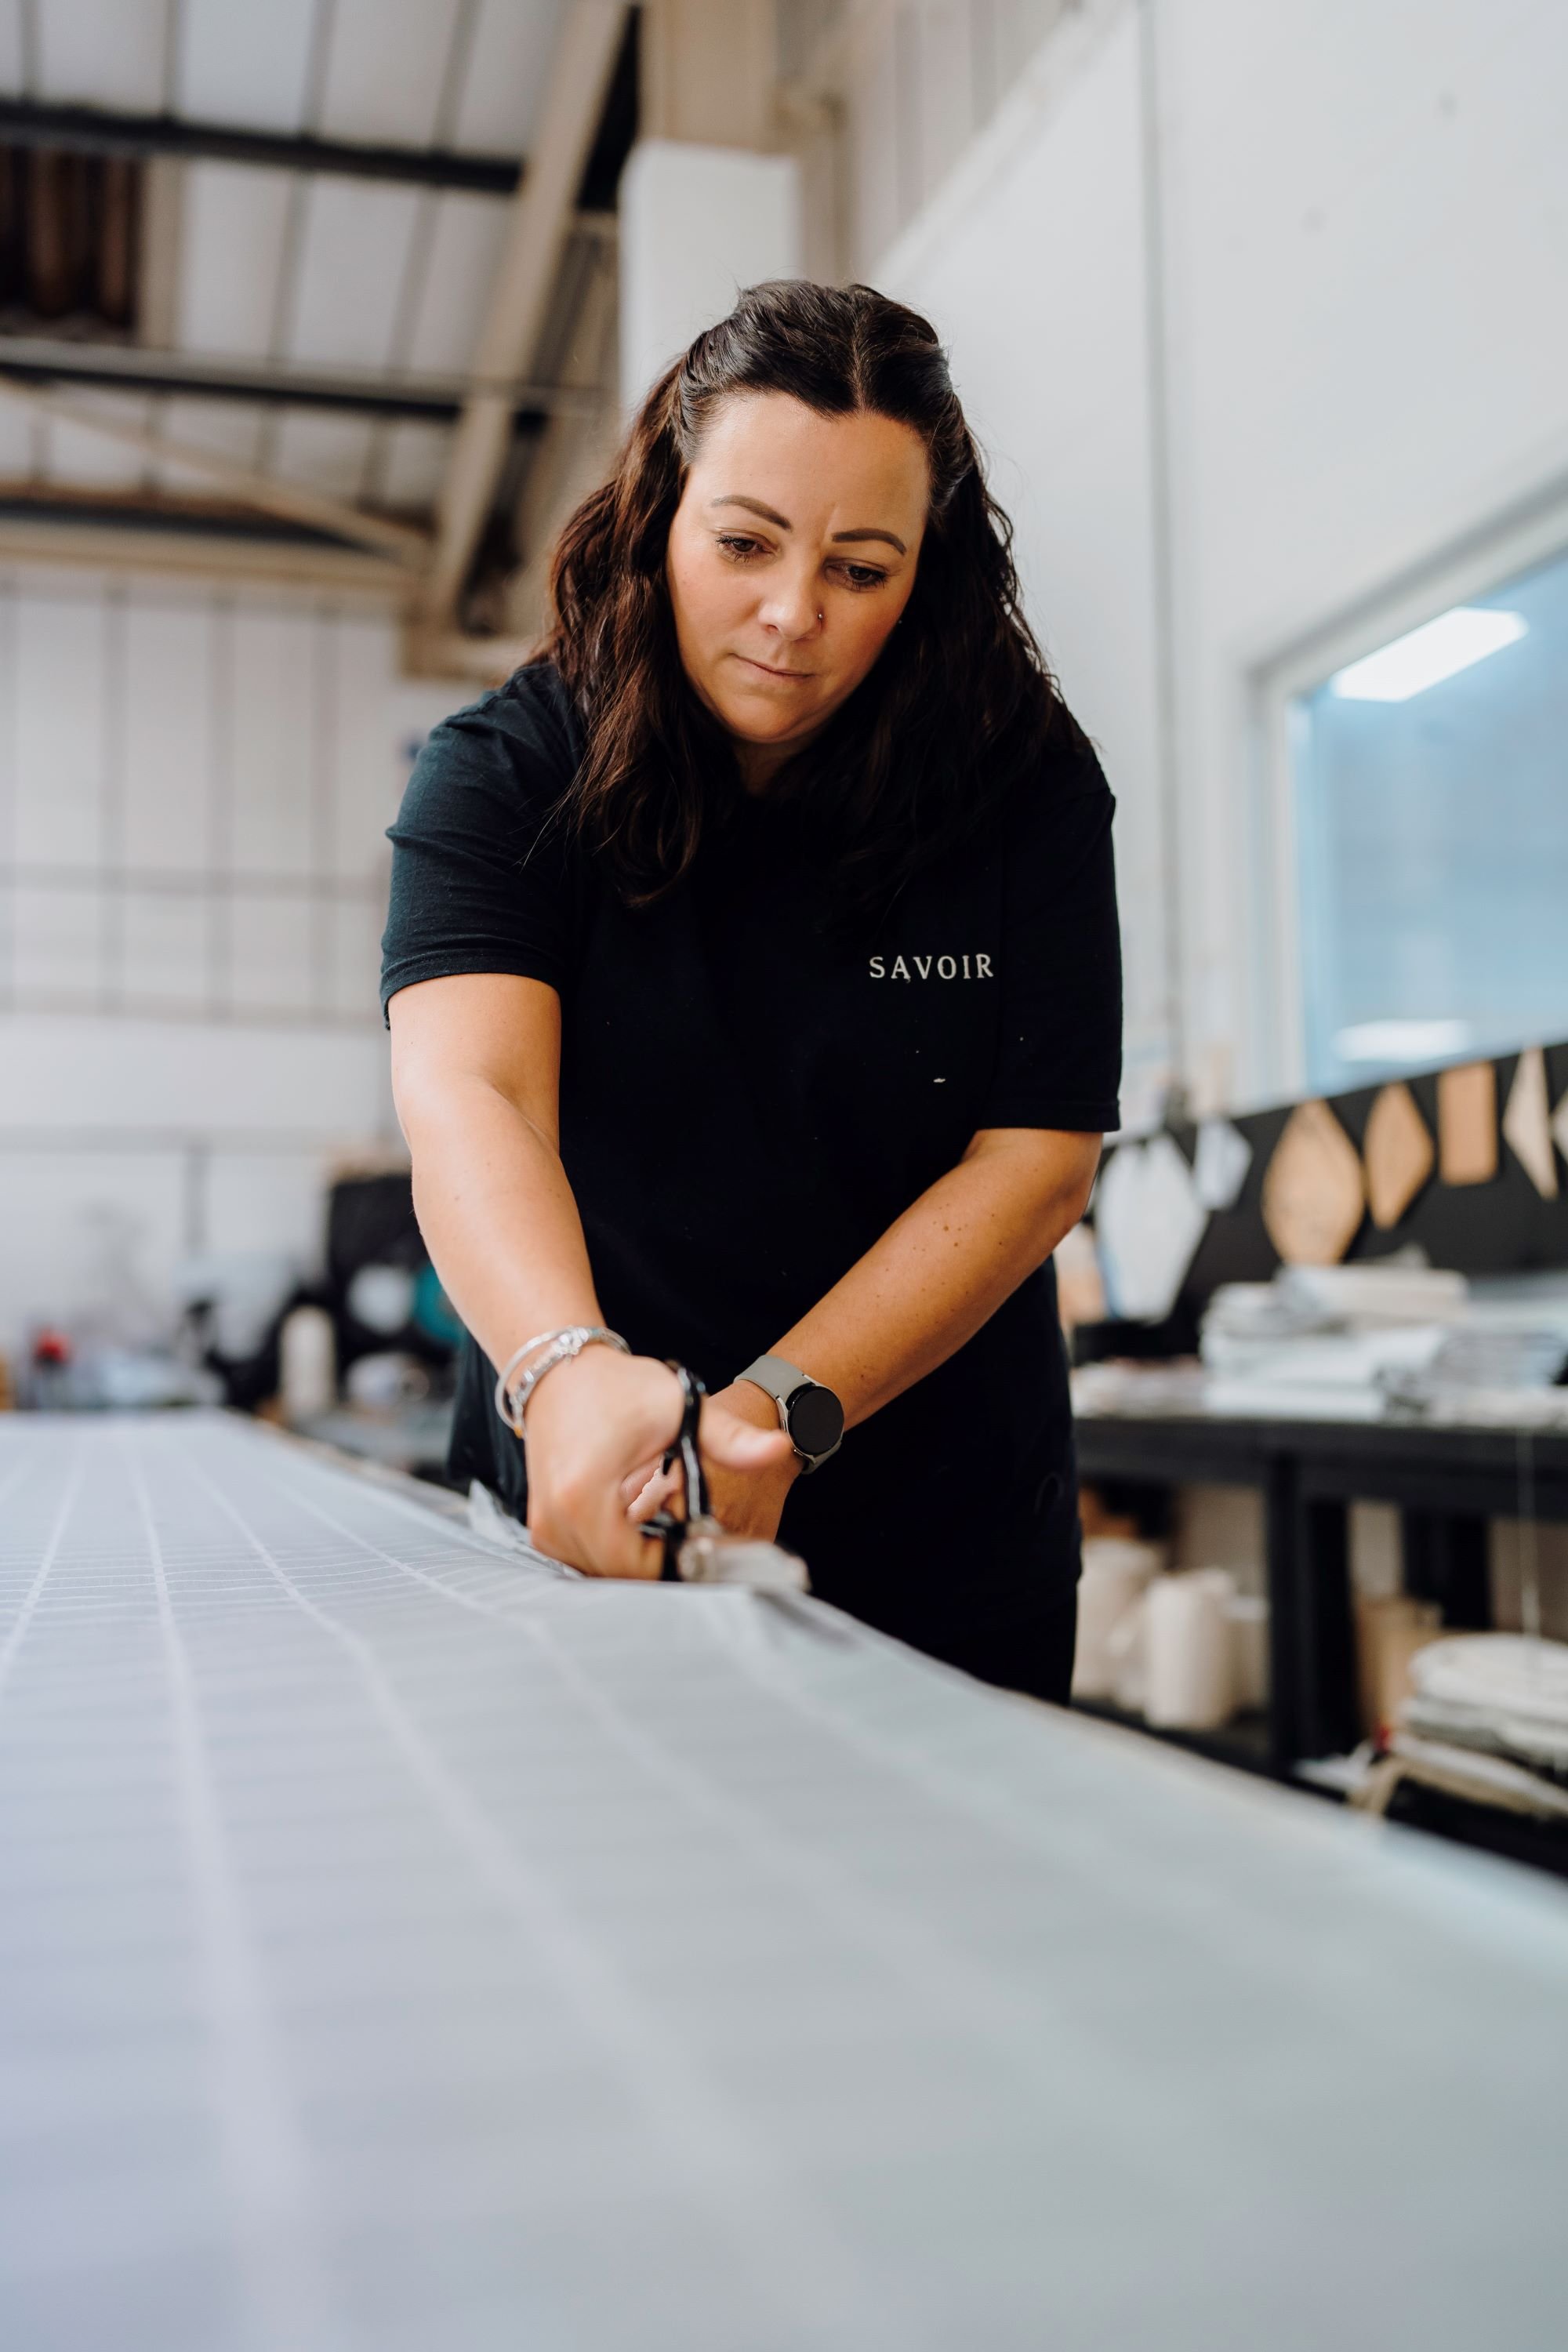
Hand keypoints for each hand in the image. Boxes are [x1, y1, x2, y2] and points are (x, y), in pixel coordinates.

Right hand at [523, 1348, 790, 1575]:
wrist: (560, 1371)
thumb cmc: (618, 1387)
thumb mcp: (680, 1406)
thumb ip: (732, 1437)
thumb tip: (780, 1447)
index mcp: (583, 1496)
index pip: (639, 1566)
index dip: (681, 1562)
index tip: (711, 1546)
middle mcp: (554, 1521)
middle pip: (622, 1575)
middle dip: (665, 1562)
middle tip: (699, 1539)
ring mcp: (544, 1528)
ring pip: (605, 1571)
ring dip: (642, 1558)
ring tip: (673, 1527)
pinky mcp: (544, 1528)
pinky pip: (588, 1558)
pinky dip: (620, 1549)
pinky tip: (644, 1524)